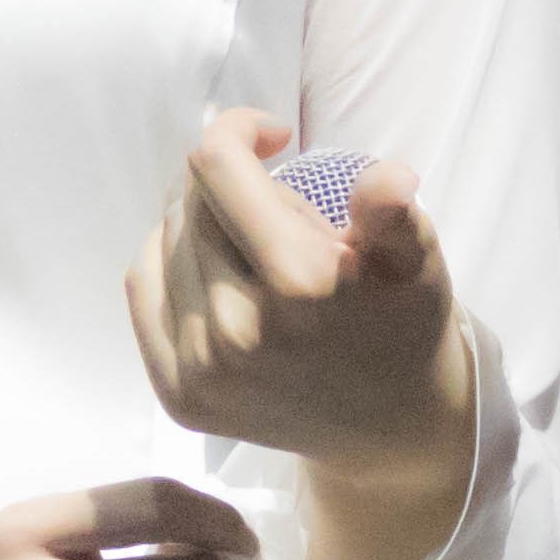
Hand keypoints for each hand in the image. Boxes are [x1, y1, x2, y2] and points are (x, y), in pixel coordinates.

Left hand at [123, 107, 476, 559]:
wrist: (390, 429)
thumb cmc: (401, 326)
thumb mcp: (416, 264)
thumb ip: (393, 218)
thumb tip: (391, 179)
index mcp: (298, 285)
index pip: (217, 166)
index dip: (239, 129)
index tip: (274, 136)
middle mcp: (238, 333)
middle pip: (191, 203)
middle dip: (234, 190)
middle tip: (284, 219)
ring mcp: (201, 371)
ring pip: (164, 241)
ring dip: (202, 227)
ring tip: (255, 252)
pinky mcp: (178, 395)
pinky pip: (143, 287)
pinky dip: (170, 265)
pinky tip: (216, 274)